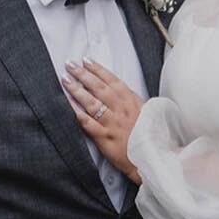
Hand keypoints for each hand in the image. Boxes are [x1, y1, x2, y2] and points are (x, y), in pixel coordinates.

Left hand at [63, 59, 145, 180]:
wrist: (152, 158)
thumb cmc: (149, 136)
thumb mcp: (146, 113)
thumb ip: (131, 101)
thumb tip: (118, 89)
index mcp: (131, 102)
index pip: (112, 80)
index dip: (98, 69)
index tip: (86, 60)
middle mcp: (121, 110)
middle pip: (99, 88)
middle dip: (83, 74)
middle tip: (70, 65)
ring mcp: (113, 124)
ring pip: (92, 103)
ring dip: (77, 90)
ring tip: (66, 80)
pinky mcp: (106, 138)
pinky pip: (89, 124)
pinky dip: (78, 114)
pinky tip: (69, 106)